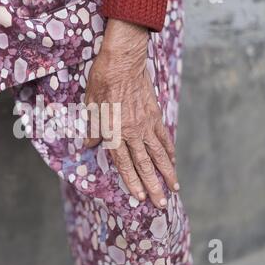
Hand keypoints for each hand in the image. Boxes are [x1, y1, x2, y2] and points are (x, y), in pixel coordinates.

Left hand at [84, 19, 179, 208]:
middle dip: (153, 186)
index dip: (132, 181)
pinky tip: (173, 162)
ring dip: (167, 173)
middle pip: (144, 164)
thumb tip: (90, 144)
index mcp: (114, 131)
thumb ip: (93, 127)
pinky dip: (169, 151)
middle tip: (161, 204)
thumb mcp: (90, 104)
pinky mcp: (155, 115)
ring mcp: (146, 124)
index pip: (124, 163)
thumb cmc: (102, 80)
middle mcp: (132, 131)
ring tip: (174, 189)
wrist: (124, 59)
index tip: (140, 197)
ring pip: (159, 154)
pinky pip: (163, 137)